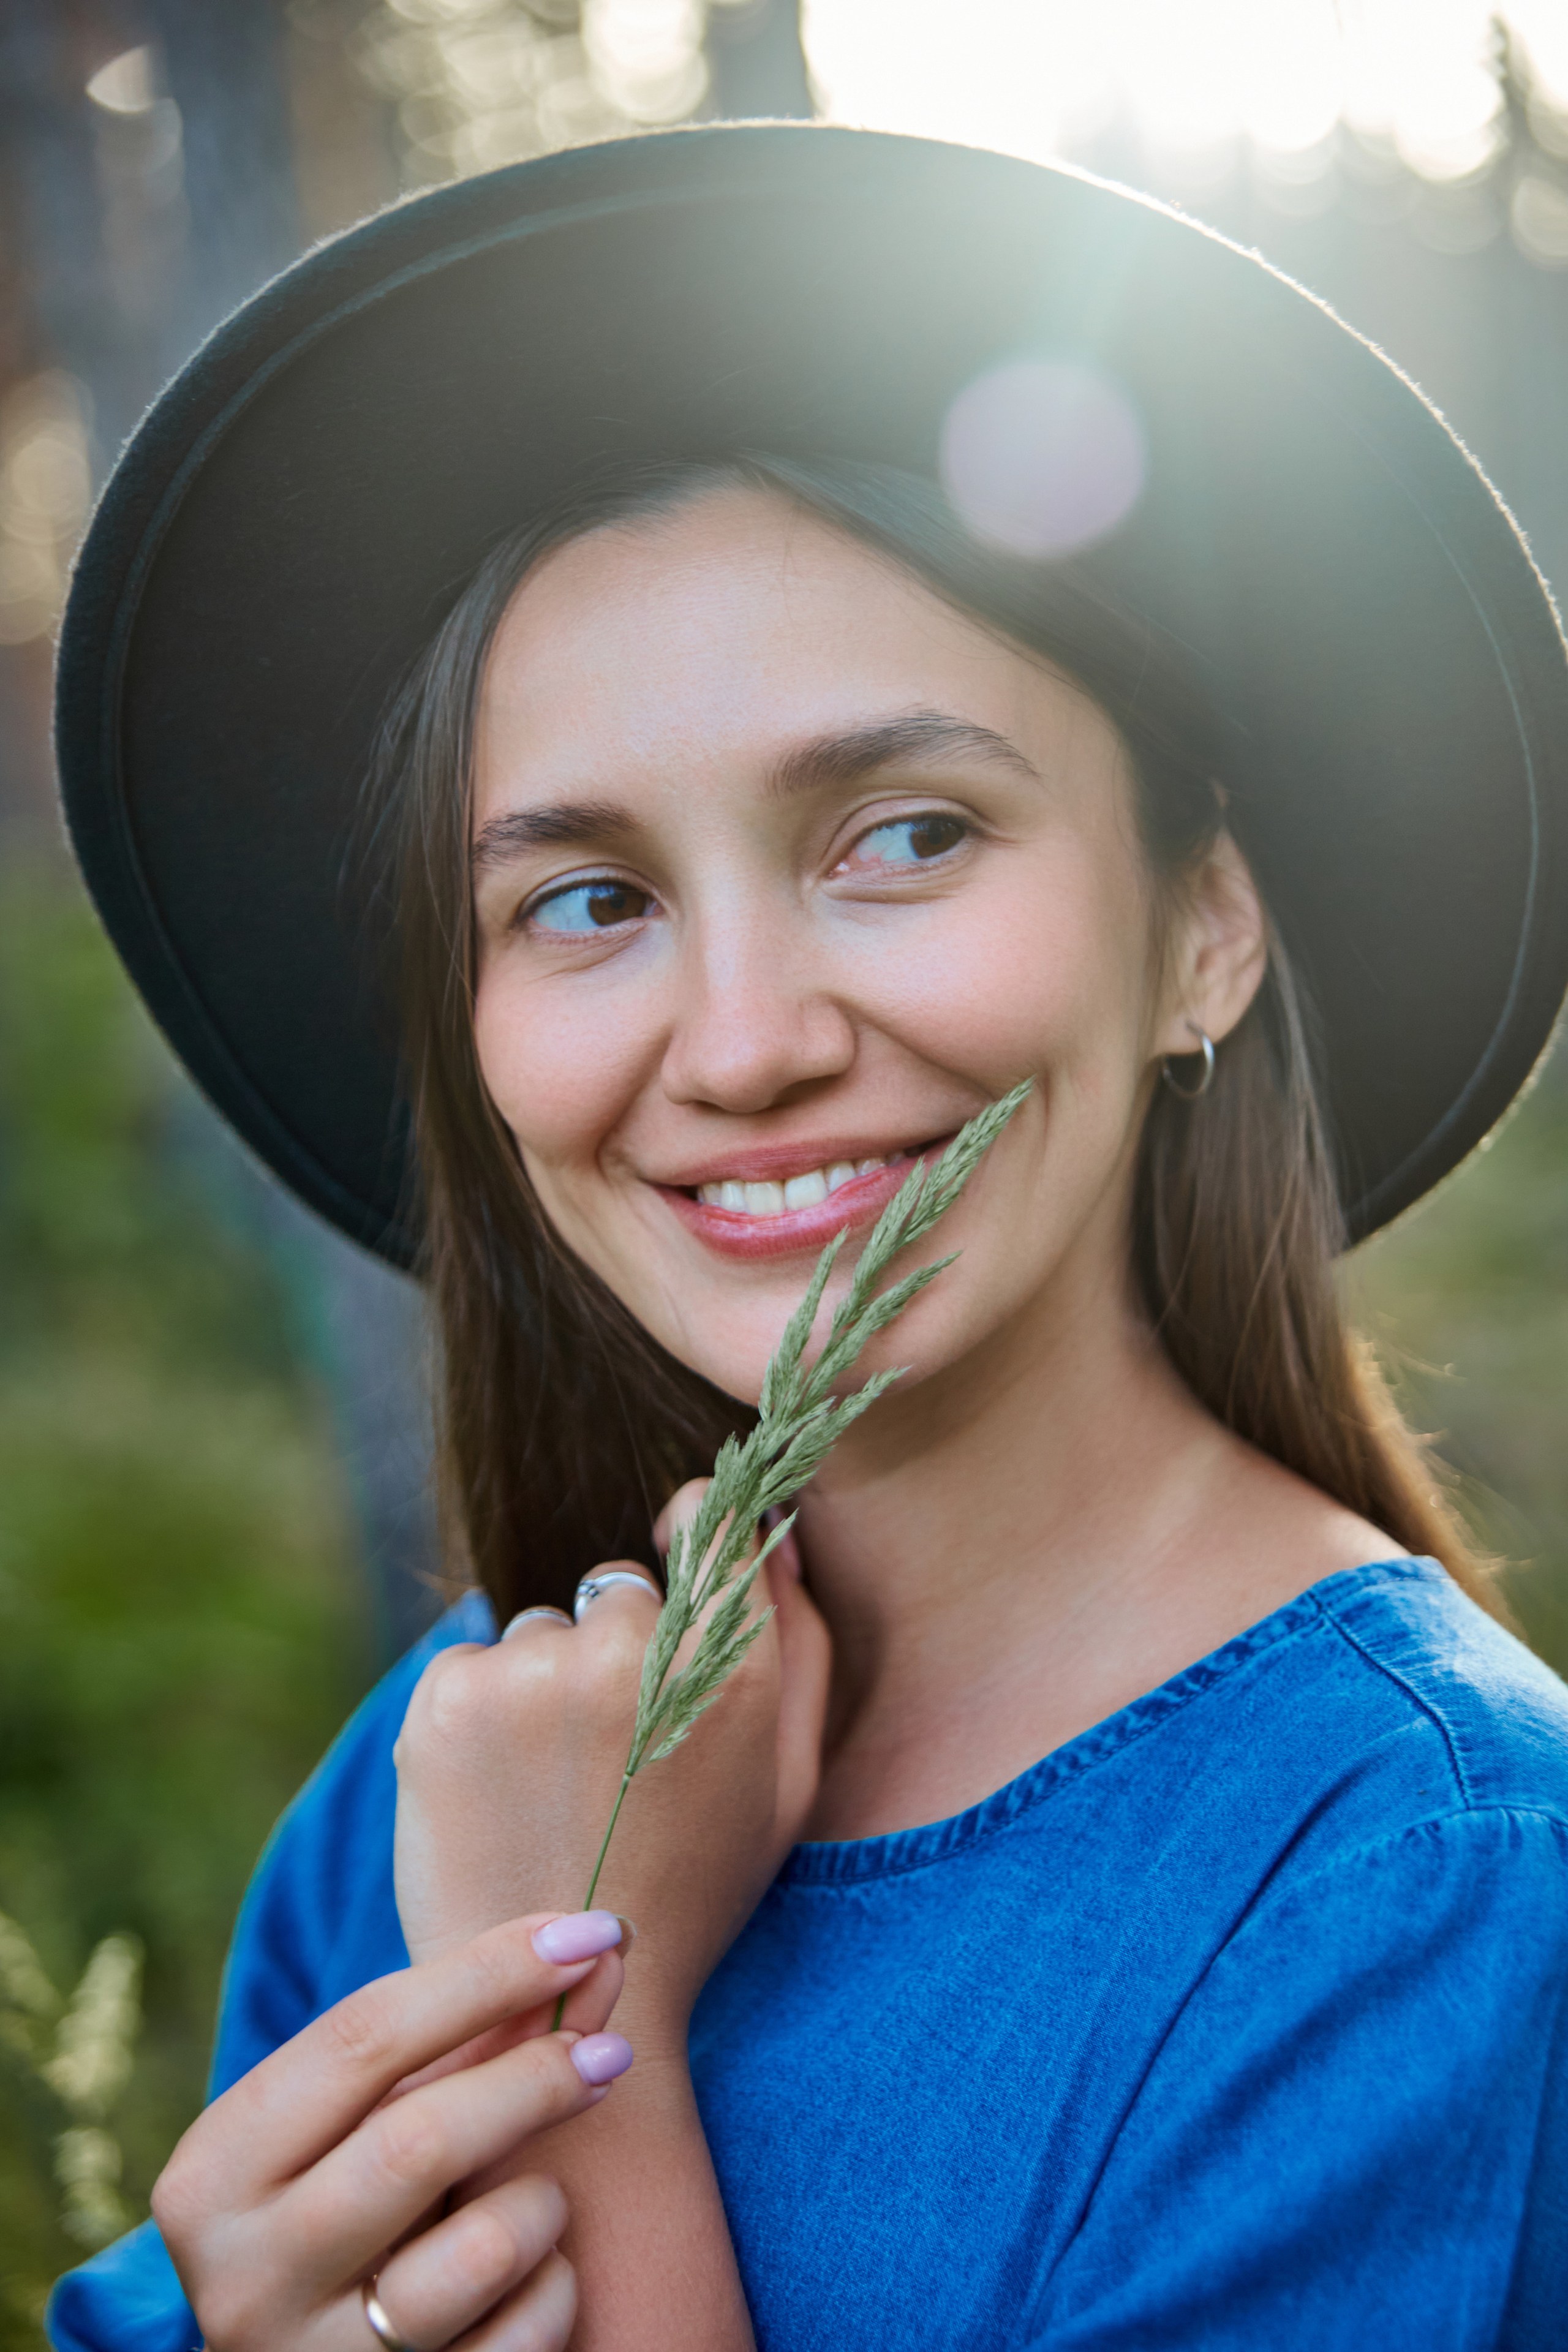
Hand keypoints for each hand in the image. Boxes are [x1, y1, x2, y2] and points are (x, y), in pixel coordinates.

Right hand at [151, 1915, 631, 2351]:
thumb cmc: (352, 2205)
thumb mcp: (369, 2125)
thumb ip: (468, 2038)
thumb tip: (595, 1950)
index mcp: (216, 2170)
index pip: (364, 2036)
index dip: (488, 1970)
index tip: (588, 1930)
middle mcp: (244, 2273)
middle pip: (418, 2140)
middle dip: (534, 2077)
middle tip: (613, 2046)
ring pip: (479, 2254)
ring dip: (540, 2206)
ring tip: (541, 2200)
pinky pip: (521, 2337)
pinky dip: (552, 2290)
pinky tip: (532, 2278)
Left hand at [393, 1485, 831, 2048]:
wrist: (558, 2003)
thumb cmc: (692, 1885)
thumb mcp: (786, 1775)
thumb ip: (798, 1635)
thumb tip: (772, 1527)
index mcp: (728, 1666)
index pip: (711, 1518)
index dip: (697, 1534)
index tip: (684, 1569)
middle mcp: (627, 1652)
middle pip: (618, 1587)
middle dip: (618, 1647)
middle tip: (616, 1755)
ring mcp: (528, 1672)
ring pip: (538, 1630)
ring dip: (543, 1686)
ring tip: (556, 1792)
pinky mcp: (445, 1699)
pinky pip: (470, 1663)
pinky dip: (480, 1714)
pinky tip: (502, 1794)